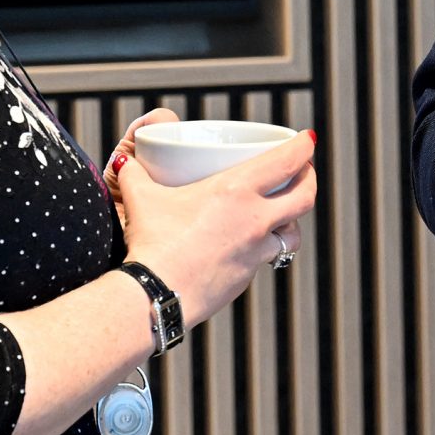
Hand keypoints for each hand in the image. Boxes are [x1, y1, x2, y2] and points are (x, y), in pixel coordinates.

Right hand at [107, 116, 317, 326]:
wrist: (155, 295)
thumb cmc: (153, 243)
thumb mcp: (142, 200)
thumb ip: (134, 176)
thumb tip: (125, 162)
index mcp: (237, 191)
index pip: (287, 161)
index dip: (302, 147)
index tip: (306, 139)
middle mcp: (256, 219)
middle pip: (305, 196)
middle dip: (310, 179)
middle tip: (303, 172)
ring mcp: (255, 251)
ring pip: (292, 234)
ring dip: (292, 221)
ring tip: (283, 214)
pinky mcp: (247, 277)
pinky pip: (265, 259)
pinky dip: (263, 249)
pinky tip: (248, 247)